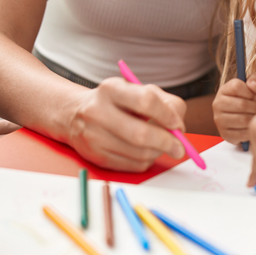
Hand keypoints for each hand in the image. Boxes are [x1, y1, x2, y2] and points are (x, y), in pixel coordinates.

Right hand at [66, 78, 187, 171]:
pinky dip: (145, 160)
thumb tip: (179, 128)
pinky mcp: (95, 156)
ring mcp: (93, 136)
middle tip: (180, 147)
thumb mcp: (137, 90)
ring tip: (161, 146)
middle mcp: (97, 111)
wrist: (75, 114)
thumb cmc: (116, 102)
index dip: (167, 115)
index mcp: (110, 89)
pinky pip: (131, 165)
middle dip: (167, 143)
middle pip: (141, 134)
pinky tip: (144, 152)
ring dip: (158, 152)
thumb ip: (164, 102)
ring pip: (138, 153)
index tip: (178, 125)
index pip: (145, 101)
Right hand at [212, 74, 255, 143]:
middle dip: (254, 107)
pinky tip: (248, 127)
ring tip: (252, 117)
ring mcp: (219, 120)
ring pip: (244, 120)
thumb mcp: (253, 88)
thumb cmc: (249, 101)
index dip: (249, 91)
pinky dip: (250, 131)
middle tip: (255, 109)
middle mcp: (217, 104)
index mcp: (223, 90)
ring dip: (253, 119)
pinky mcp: (224, 134)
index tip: (251, 95)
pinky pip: (244, 133)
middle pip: (242, 104)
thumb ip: (255, 80)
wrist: (245, 120)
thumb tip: (254, 85)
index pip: (237, 86)